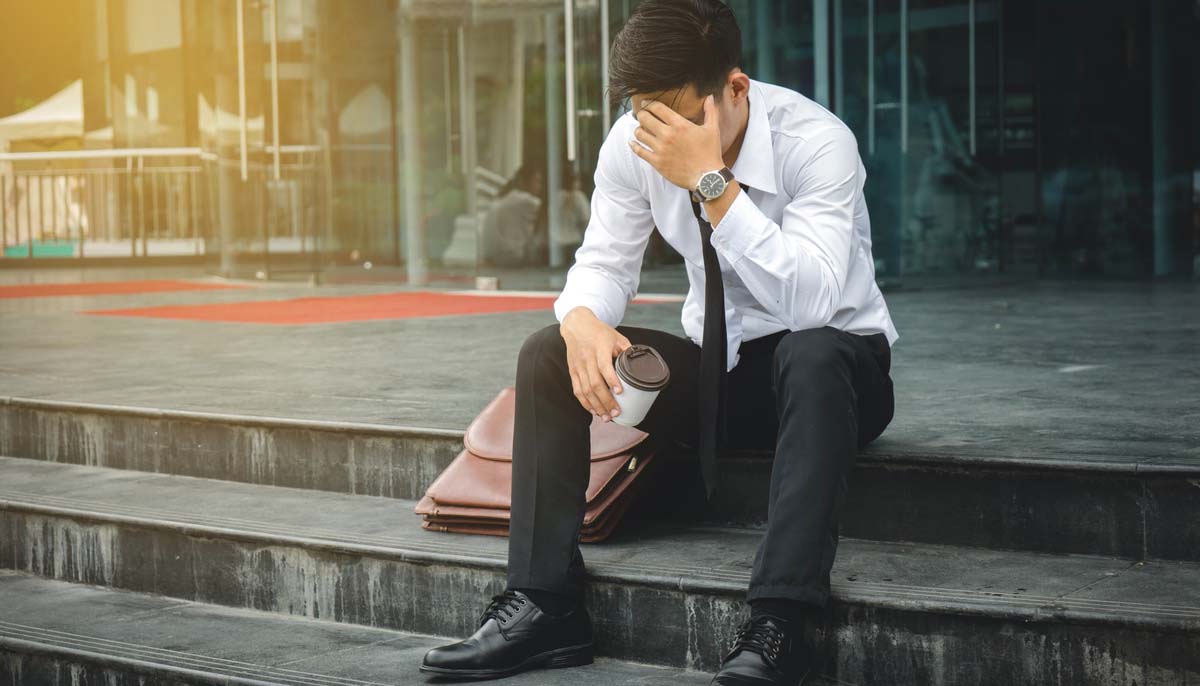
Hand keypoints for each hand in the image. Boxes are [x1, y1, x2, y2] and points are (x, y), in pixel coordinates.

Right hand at [560, 307, 632, 421]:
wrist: (576, 325)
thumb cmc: (598, 331)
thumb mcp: (616, 336)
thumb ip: (627, 350)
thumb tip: (639, 363)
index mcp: (600, 348)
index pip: (604, 366)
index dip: (611, 380)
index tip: (620, 392)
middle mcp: (587, 358)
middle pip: (594, 383)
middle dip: (605, 401)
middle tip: (616, 412)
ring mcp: (578, 366)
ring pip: (585, 390)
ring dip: (596, 405)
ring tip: (606, 416)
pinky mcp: (573, 371)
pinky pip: (577, 390)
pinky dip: (585, 403)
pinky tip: (594, 410)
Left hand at [628, 95, 723, 191]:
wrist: (707, 178)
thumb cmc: (711, 153)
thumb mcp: (713, 130)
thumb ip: (710, 111)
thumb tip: (710, 97)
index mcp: (680, 125)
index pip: (657, 108)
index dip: (649, 103)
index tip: (646, 103)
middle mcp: (668, 135)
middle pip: (645, 118)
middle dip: (641, 114)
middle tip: (642, 115)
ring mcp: (661, 149)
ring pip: (639, 134)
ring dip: (638, 129)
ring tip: (640, 129)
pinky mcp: (657, 162)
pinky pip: (639, 151)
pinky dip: (633, 145)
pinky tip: (632, 142)